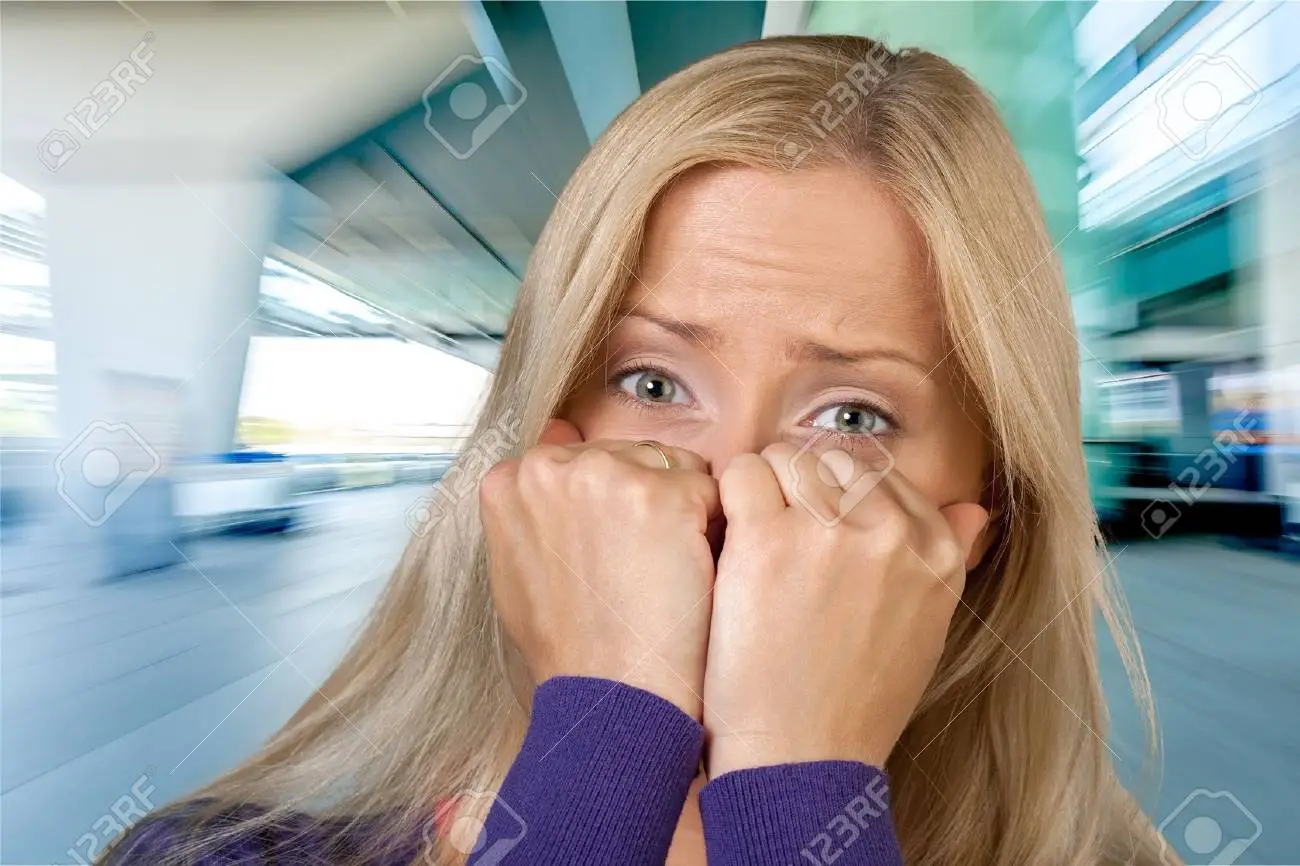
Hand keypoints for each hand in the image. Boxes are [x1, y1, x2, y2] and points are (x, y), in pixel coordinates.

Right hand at [480, 420, 719, 717]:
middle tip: (641, 569)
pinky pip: (711, 492)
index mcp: (510, 479)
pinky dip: (713, 531)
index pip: (586, 459)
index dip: (612, 505)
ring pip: (675, 467)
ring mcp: (606, 476)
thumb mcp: (518, 568)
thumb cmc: (570, 646)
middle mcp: (550, 466)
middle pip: (632, 455)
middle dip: (649, 499)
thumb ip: (534, 506)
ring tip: (662, 573)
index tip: (613, 550)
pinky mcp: (663, 496)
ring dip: (684, 510)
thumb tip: (559, 436)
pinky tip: (690, 576)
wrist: (610, 698)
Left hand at [701, 441, 988, 774]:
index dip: (839, 496)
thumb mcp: (926, 626)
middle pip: (832, 459)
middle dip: (800, 485)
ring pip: (785, 458)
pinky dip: (730, 497)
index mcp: (937, 551)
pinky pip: (743, 474)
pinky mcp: (768, 541)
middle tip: (778, 535)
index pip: (881, 473)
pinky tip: (729, 539)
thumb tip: (974, 508)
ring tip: (752, 538)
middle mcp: (890, 533)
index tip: (816, 532)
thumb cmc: (858, 699)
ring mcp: (829, 532)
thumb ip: (948, 556)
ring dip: (763, 487)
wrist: (802, 757)